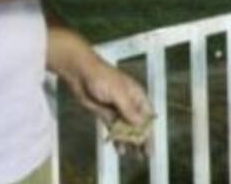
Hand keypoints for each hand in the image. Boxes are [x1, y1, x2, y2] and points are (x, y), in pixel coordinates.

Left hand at [55, 41, 152, 155]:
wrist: (80, 73)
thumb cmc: (102, 78)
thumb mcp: (118, 93)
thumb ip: (129, 109)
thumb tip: (140, 123)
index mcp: (136, 96)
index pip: (146, 117)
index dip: (149, 131)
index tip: (149, 145)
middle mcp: (129, 103)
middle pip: (138, 124)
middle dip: (141, 139)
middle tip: (144, 155)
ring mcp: (117, 109)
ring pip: (126, 129)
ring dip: (129, 142)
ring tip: (133, 156)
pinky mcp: (105, 113)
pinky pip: (114, 128)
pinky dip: (117, 138)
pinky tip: (119, 148)